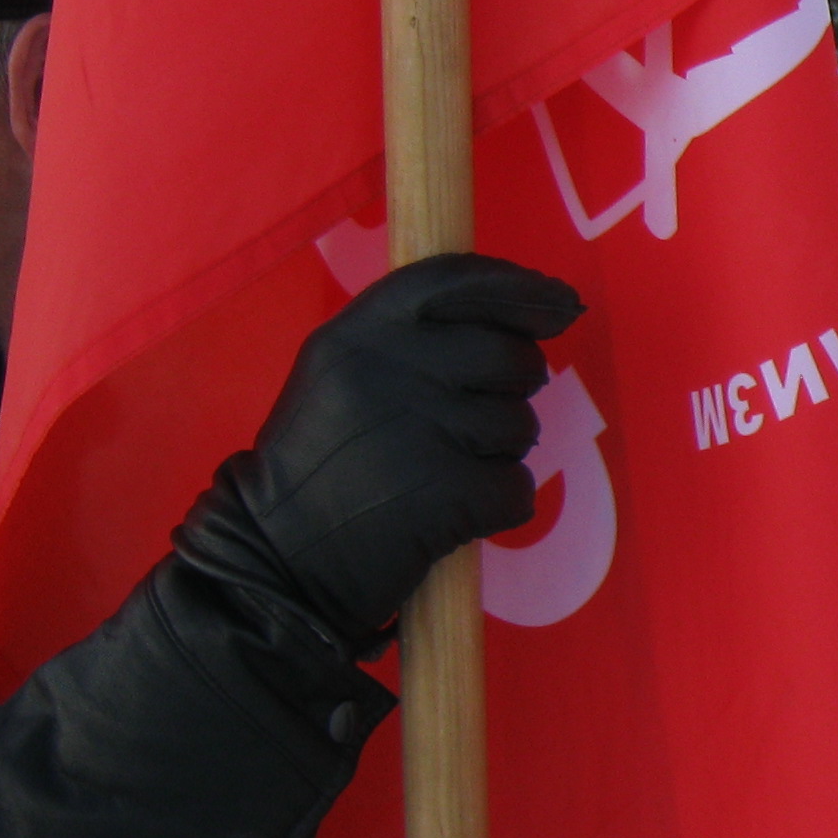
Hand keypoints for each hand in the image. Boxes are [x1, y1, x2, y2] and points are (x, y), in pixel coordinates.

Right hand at [170, 254, 586, 649]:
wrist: (277, 557)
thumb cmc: (322, 465)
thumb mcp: (344, 374)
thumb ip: (420, 338)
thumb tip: (538, 312)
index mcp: (358, 333)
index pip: (455, 280)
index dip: (518, 287)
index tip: (560, 301)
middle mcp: (389, 368)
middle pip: (511, 354)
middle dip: (514, 388)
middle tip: (472, 423)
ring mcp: (422, 429)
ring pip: (522, 424)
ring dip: (500, 453)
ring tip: (441, 472)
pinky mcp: (449, 491)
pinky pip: (518, 488)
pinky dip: (497, 506)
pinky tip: (451, 513)